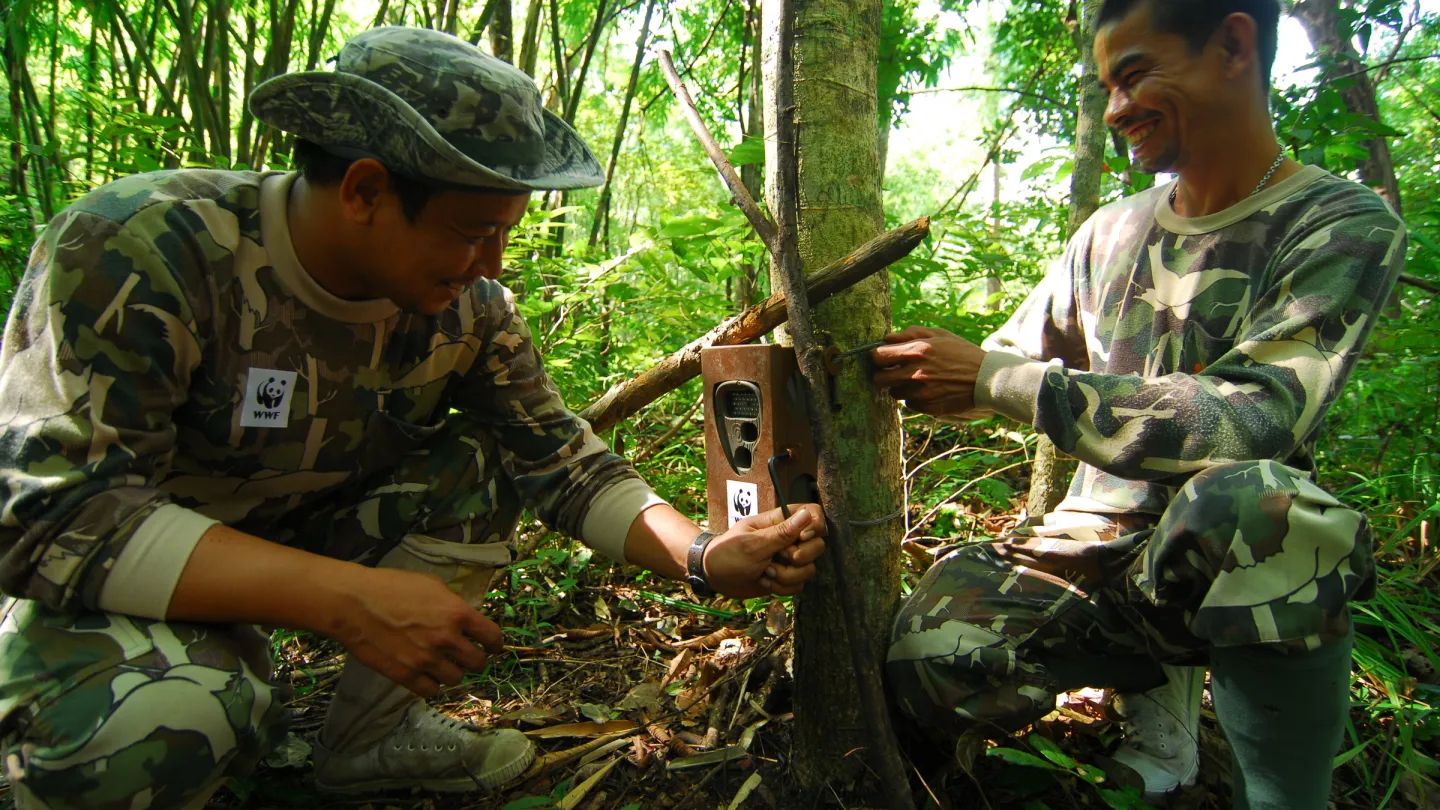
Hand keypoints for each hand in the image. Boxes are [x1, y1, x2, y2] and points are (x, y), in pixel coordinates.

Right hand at [328, 567, 503, 697]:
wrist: (354, 604)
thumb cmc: (390, 587)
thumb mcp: (431, 585)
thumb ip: (451, 604)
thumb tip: (464, 618)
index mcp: (457, 613)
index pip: (492, 636)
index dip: (496, 644)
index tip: (493, 647)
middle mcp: (447, 639)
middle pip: (478, 662)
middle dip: (476, 660)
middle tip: (467, 657)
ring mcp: (426, 660)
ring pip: (456, 679)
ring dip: (453, 673)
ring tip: (443, 665)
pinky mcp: (406, 675)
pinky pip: (431, 690)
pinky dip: (431, 684)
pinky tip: (426, 675)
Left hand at [703, 504, 827, 597]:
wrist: (713, 577)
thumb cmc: (727, 553)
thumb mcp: (753, 543)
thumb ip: (782, 532)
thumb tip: (808, 513)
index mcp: (780, 521)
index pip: (813, 513)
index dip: (815, 526)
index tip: (801, 538)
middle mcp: (788, 539)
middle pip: (817, 545)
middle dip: (799, 558)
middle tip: (778, 558)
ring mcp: (788, 559)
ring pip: (809, 569)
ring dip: (786, 576)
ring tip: (765, 572)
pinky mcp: (785, 577)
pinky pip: (799, 585)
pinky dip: (782, 588)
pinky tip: (765, 583)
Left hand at [871, 326, 986, 416]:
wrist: (986, 378)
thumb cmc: (962, 353)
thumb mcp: (939, 335)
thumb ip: (911, 333)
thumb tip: (888, 338)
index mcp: (916, 351)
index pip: (877, 357)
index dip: (878, 357)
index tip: (884, 358)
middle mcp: (915, 373)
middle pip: (879, 380)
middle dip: (885, 375)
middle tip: (896, 372)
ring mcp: (921, 393)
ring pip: (894, 393)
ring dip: (902, 387)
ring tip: (920, 381)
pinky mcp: (928, 407)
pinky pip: (910, 404)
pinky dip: (916, 399)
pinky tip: (931, 391)